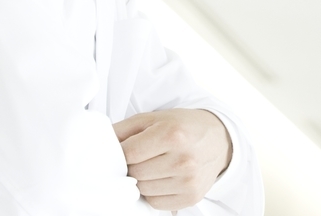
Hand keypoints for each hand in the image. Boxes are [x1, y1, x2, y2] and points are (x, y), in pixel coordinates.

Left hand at [113, 108, 231, 210]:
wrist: (220, 139)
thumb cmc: (184, 126)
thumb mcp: (154, 118)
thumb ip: (124, 129)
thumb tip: (100, 144)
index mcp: (172, 134)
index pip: (128, 153)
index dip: (121, 152)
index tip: (125, 149)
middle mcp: (182, 159)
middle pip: (135, 173)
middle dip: (132, 166)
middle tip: (142, 156)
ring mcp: (188, 181)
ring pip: (143, 190)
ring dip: (142, 180)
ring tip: (154, 165)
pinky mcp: (191, 197)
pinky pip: (155, 203)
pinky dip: (153, 192)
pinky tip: (163, 178)